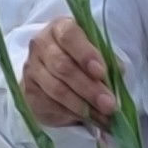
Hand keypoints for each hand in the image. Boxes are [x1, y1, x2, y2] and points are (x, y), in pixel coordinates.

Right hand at [17, 14, 122, 132]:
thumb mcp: (96, 53)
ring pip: (57, 89)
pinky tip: (90, 119)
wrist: (51, 75)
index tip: (100, 73)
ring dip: (83, 105)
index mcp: (59, 28)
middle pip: (63, 67)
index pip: (69, 36)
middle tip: (109, 104)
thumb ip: (107, 59)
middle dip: (89, 88)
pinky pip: (51, 105)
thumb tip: (119, 72)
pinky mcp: (29, 92)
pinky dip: (73, 114)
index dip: (85, 54)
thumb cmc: (80, 59)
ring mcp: (32, 69)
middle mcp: (41, 45)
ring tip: (103, 115)